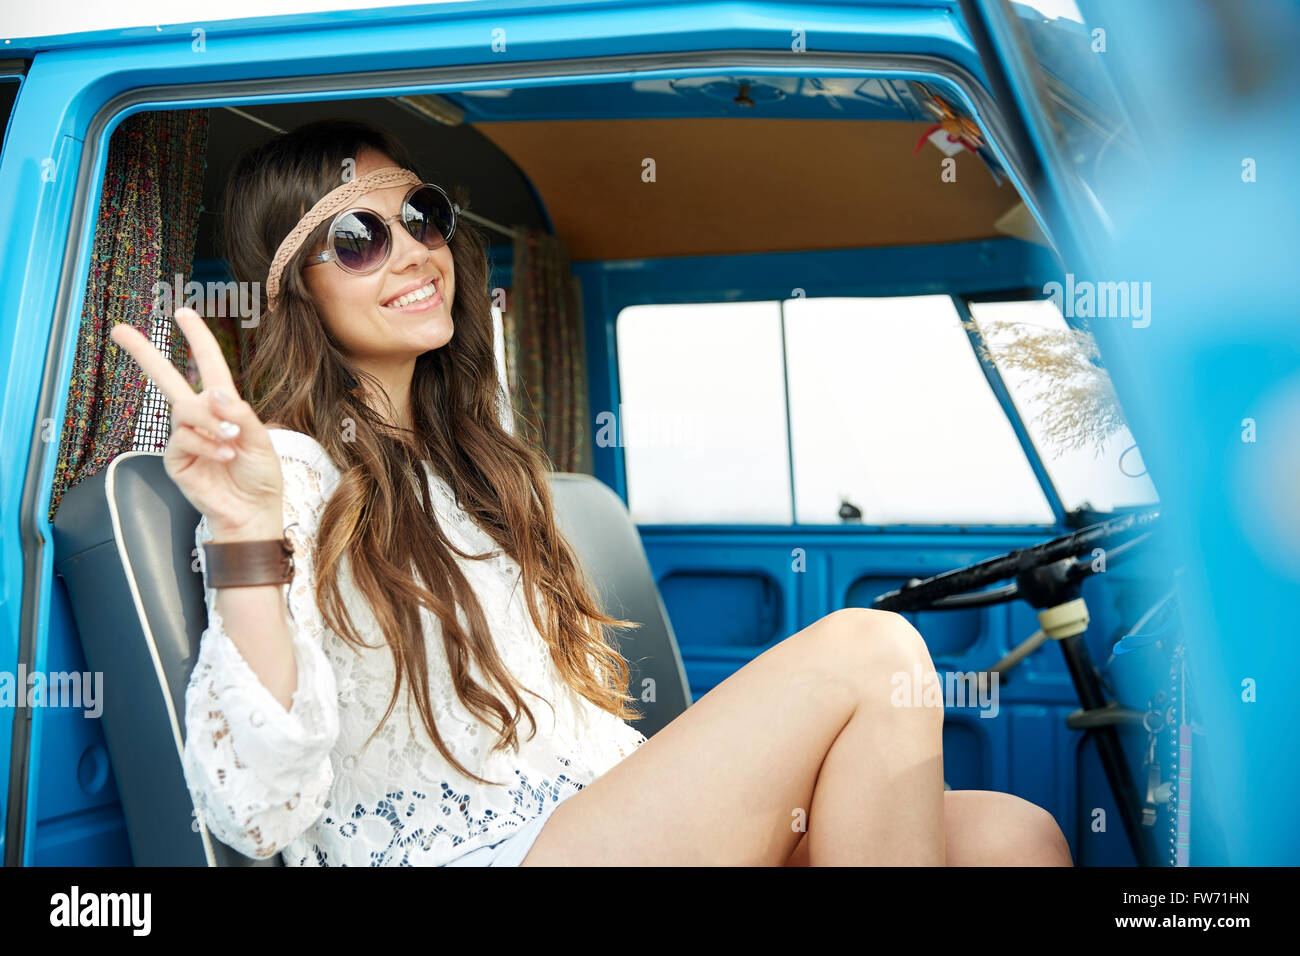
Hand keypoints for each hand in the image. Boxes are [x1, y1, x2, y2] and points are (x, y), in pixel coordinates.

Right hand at [110, 308, 283, 540]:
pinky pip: (183, 439)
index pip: (209, 365)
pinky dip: (207, 446)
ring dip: (211, 424)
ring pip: (185, 411)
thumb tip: (211, 392)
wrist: (252, 511)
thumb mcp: (261, 440)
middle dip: (144, 354)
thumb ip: (239, 413)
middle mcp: (199, 417)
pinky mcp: (175, 458)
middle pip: (167, 379)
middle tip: (119, 330)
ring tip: (231, 443)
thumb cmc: (259, 476)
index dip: (197, 338)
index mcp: (223, 406)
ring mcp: (185, 437)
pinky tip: (223, 457)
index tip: (182, 313)